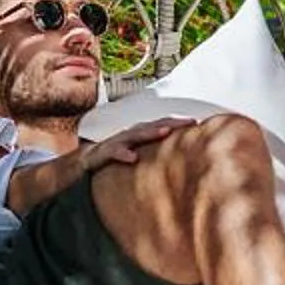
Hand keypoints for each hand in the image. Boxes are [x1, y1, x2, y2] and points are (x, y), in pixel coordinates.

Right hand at [80, 117, 194, 173]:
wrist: (86, 161)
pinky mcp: (104, 152)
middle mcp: (131, 134)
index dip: (179, 123)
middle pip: (154, 126)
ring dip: (151, 132)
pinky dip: (123, 153)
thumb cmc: (117, 156)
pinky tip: (133, 158)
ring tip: (165, 132)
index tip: (197, 122)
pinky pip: (114, 151)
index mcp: (140, 134)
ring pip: (136, 135)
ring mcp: (118, 141)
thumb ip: (155, 154)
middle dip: (172, 123)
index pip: (162, 125)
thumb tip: (180, 158)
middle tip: (189, 123)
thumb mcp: (138, 154)